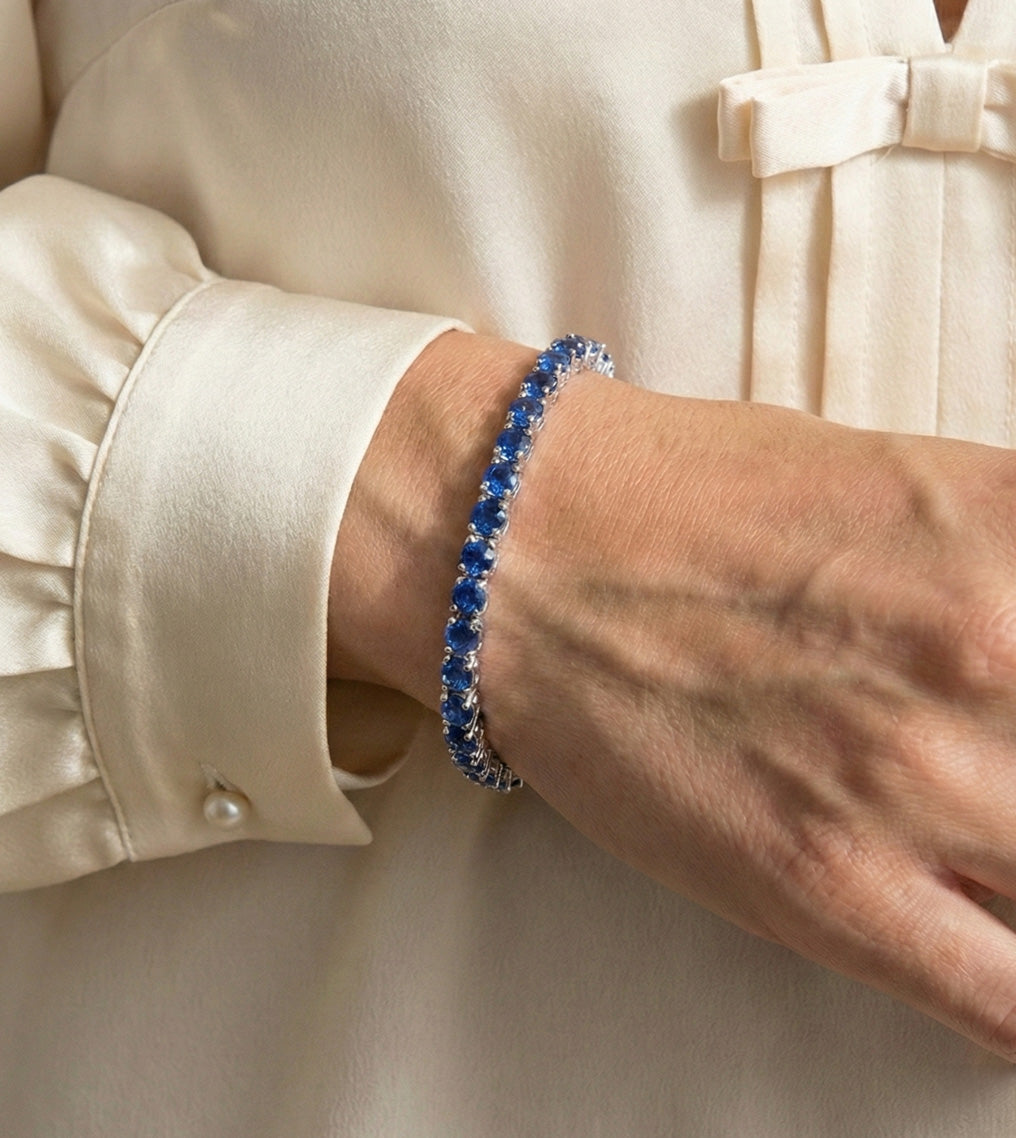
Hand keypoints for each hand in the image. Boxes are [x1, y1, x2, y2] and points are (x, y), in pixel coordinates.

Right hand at [478, 373, 1015, 1059]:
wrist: (523, 547)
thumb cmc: (682, 501)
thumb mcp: (902, 483)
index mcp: (1014, 532)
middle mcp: (992, 654)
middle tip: (1007, 777)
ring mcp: (915, 780)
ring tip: (990, 838)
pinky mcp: (830, 886)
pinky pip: (1014, 1005)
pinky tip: (1006, 959)